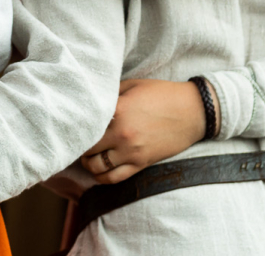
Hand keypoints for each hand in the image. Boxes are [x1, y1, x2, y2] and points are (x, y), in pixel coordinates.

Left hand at [80, 79, 208, 184]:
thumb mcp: (132, 85)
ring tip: (87, 156)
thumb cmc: (161, 94)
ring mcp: (132, 151)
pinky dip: (101, 177)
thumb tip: (89, 99)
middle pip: (86, 148)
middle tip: (77, 141)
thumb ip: (109, 93)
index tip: (71, 126)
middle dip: (79, 145)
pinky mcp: (141, 163)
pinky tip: (99, 170)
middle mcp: (122, 134)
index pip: (85, 126)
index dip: (75, 127)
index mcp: (117, 111)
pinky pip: (114, 178)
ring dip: (88, 163)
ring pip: (96, 167)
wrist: (193, 111)